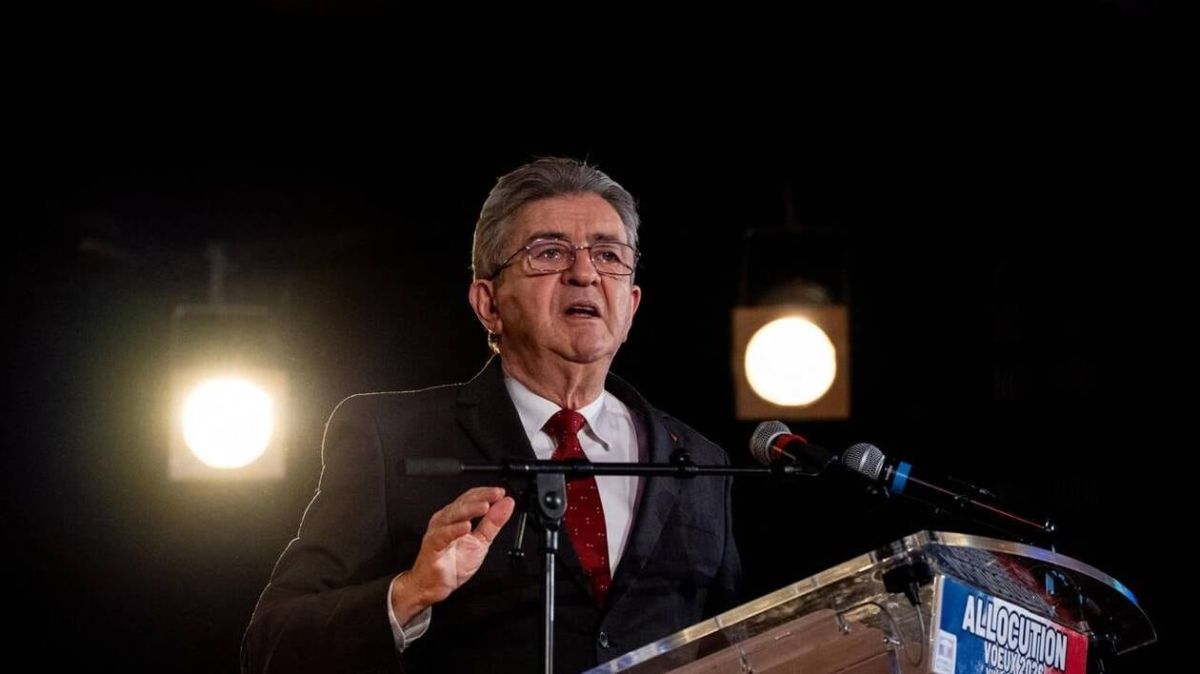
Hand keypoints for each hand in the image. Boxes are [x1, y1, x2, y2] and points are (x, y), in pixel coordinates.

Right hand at [390, 486, 514, 622]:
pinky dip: (454, 530)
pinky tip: (466, 527)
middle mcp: (445, 521)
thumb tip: (506, 504)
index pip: (471, 498)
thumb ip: (493, 523)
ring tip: (484, 506)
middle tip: (496, 495)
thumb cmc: (452, 564)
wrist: (433, 585)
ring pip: (452, 515)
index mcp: (456, 517)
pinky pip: (442, 536)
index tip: (500, 493)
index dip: (486, 493)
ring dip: (469, 509)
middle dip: (481, 497)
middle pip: (463, 503)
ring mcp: (437, 531)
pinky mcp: (432, 545)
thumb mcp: (481, 542)